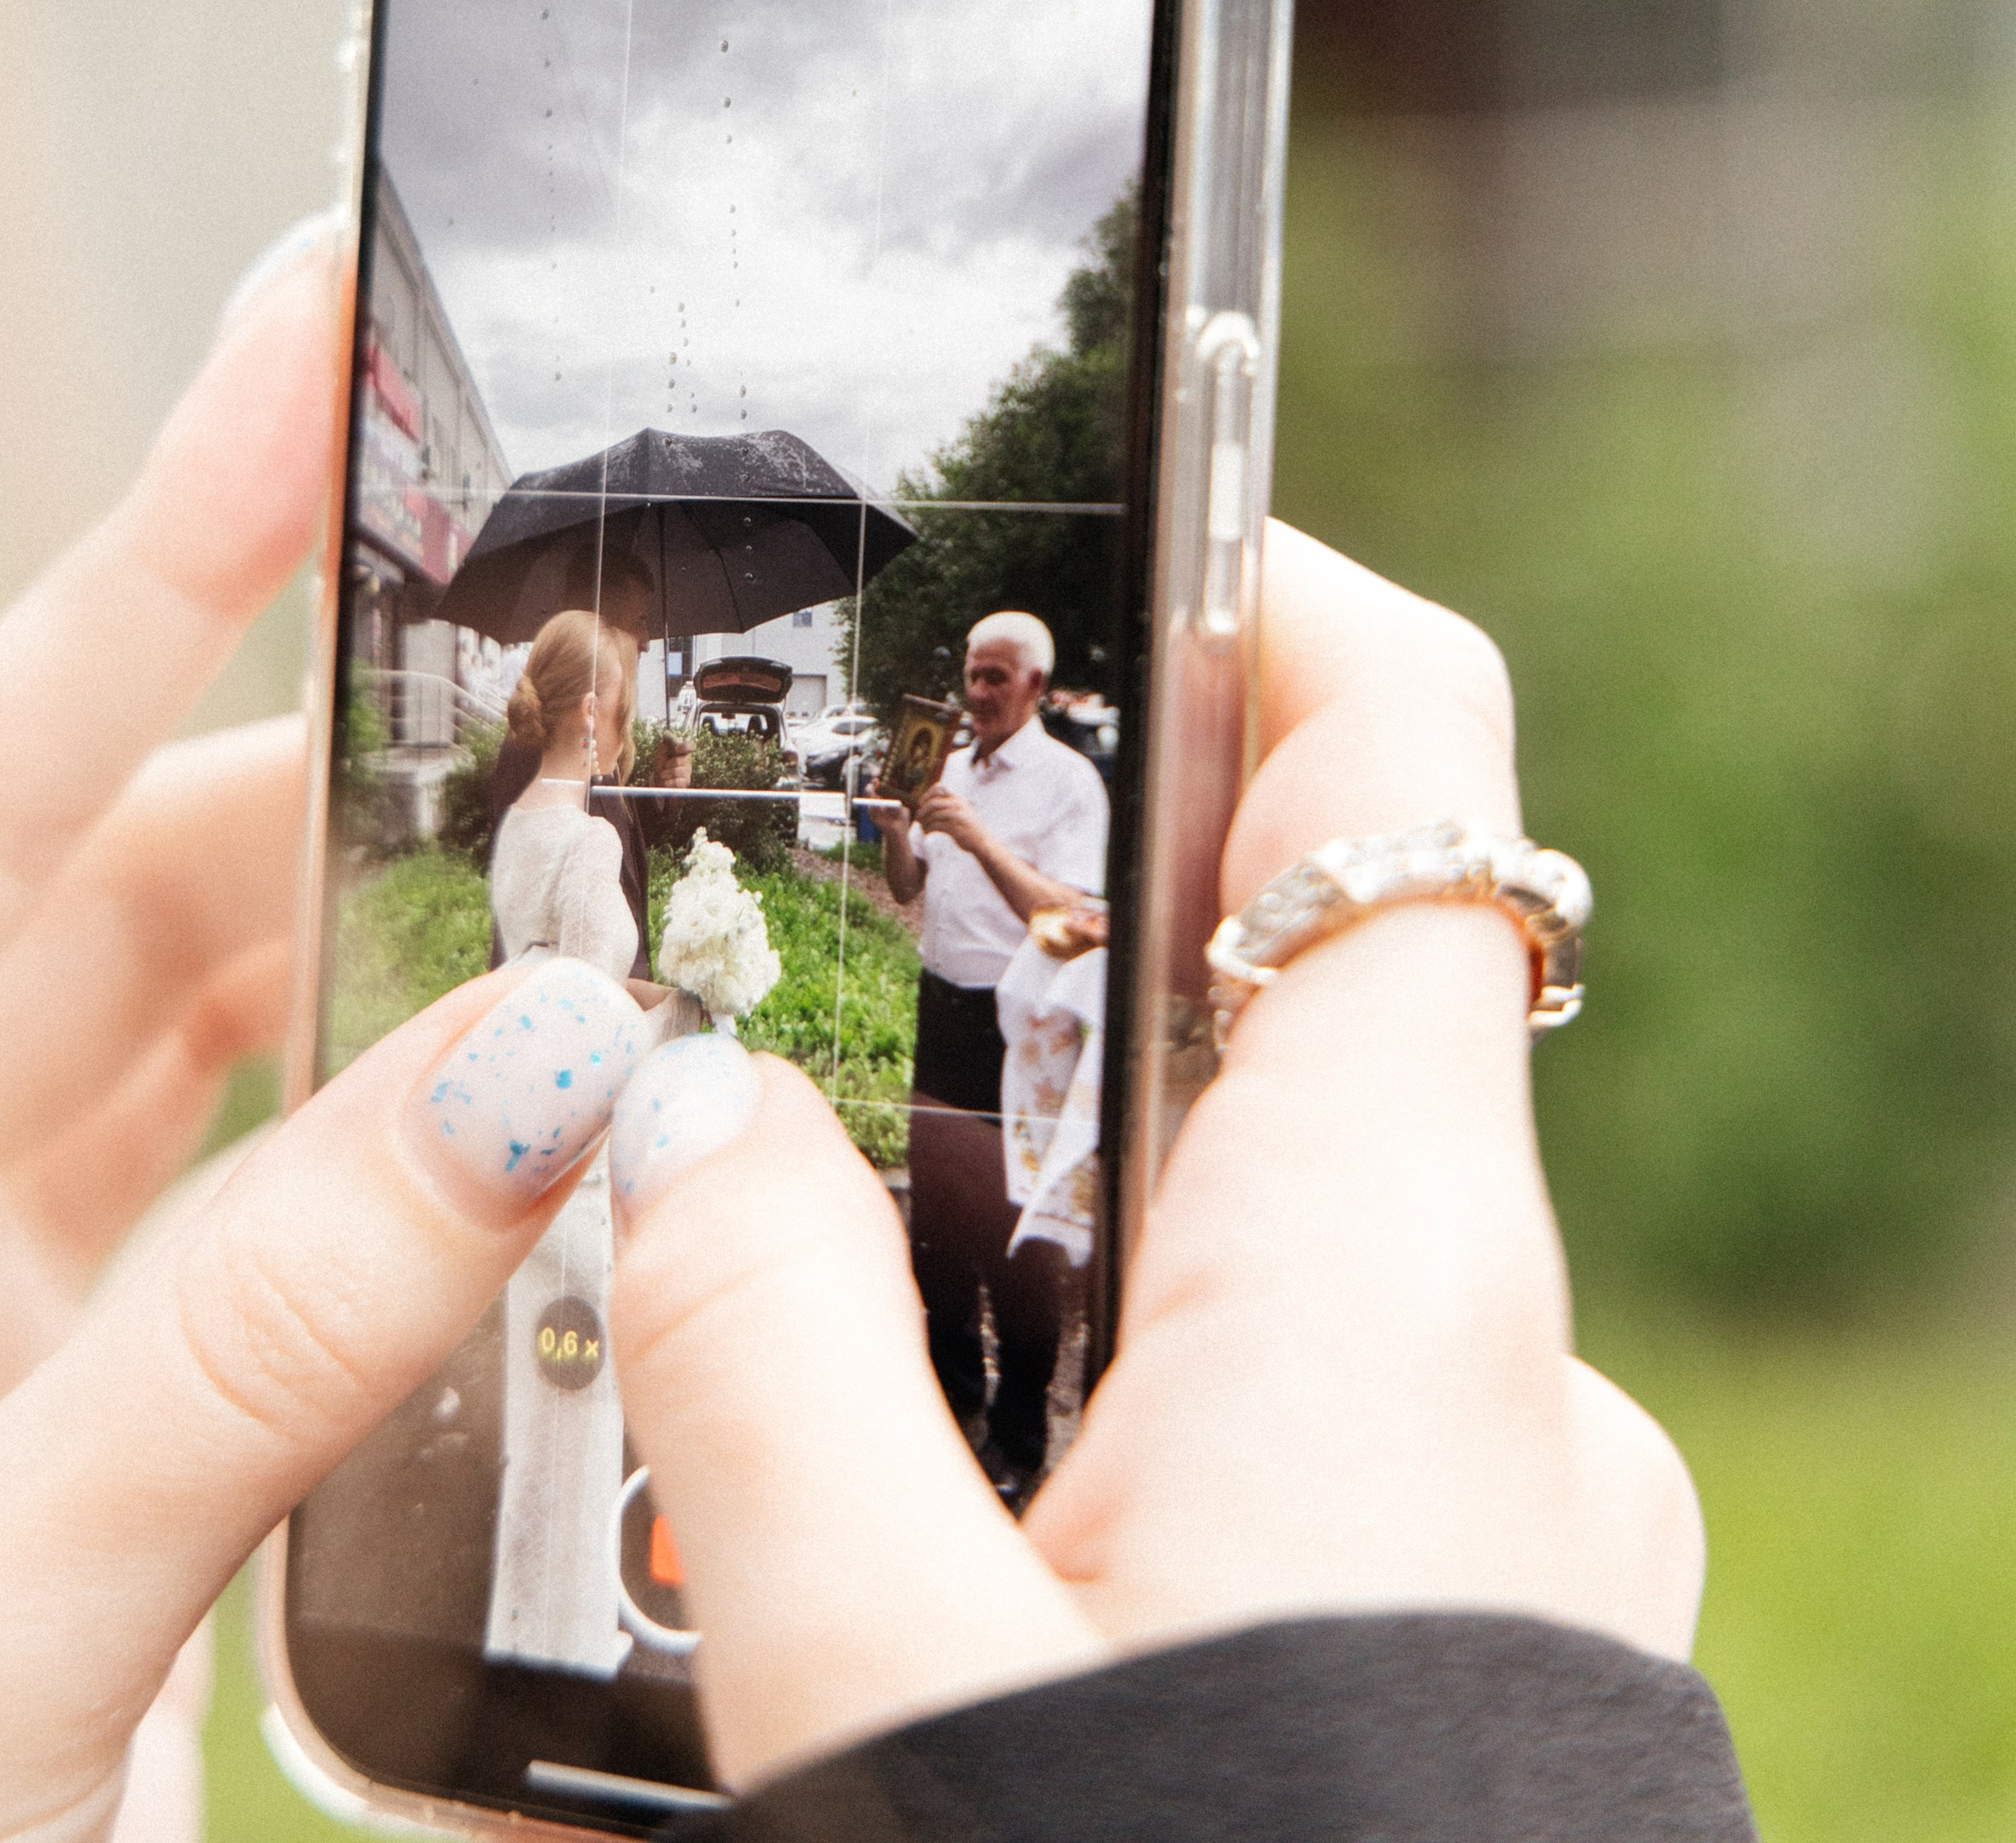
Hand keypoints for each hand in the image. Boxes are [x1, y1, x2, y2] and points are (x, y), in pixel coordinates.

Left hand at [0, 230, 648, 1842]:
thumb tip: (536, 1086)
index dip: (170, 529)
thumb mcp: (10, 1604)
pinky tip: (529, 1142)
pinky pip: (283, 1178)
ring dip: (421, 986)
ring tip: (602, 955)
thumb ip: (263, 1334)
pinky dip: (418, 1144)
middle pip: (154, 878)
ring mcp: (19, 1269)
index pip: (5, 768)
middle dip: (374, 796)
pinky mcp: (111, 1377)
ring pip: (240, 1024)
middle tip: (594, 731)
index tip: (309, 329)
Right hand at [606, 524, 1704, 1789]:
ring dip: (1090, 1148)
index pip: (1401, 762)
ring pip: (1285, 1194)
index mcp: (1388, 1265)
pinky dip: (1144, 1337)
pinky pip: (1303, 1376)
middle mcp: (1496, 1341)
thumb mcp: (883, 1685)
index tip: (1124, 491)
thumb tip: (671, 1109)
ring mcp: (1505, 1479)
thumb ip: (758, 1360)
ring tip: (838, 1193)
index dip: (1272, 583)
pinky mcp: (1468, 1600)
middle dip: (1090, 898)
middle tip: (853, 872)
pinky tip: (960, 1456)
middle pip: (1311, 969)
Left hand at [912, 782, 979, 847]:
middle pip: (933, 803)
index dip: (927, 794)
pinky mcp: (955, 828)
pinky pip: (936, 826)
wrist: (982, 841)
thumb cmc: (968, 827)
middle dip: (922, 810)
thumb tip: (927, 803)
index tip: (921, 803)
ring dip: (924, 821)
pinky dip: (928, 829)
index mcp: (958, 798)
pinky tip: (926, 832)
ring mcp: (957, 816)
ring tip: (922, 827)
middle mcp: (958, 805)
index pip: (939, 788)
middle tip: (918, 818)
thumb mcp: (961, 810)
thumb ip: (948, 805)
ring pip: (934, 815)